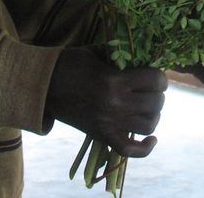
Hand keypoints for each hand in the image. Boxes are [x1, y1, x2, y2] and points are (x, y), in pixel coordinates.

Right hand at [45, 47, 167, 157]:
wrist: (43, 86)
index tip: (155, 75)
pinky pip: (130, 150)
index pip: (154, 80)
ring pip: (149, 125)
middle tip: (151, 89)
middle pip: (155, 103)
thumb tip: (143, 55)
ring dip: (154, 114)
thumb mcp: (96, 52)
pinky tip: (152, 138)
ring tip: (148, 107)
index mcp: (115, 80)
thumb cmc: (69, 64)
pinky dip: (145, 148)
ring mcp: (109, 123)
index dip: (160, 77)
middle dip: (158, 94)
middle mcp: (115, 104)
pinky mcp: (101, 136)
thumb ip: (120, 53)